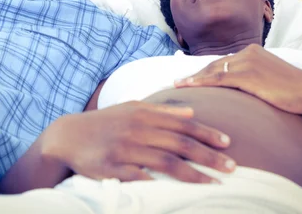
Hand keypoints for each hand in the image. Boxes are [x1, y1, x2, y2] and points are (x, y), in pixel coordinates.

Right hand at [42, 101, 234, 183]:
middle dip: (209, 155)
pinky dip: (161, 185)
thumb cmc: (104, 122)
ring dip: (194, 174)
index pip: (182, 123)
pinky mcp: (114, 168)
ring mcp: (125, 149)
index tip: (228, 142)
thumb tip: (191, 112)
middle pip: (180, 143)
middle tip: (233, 167)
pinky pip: (142, 178)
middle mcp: (137, 129)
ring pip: (166, 162)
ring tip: (214, 183)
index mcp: (143, 113)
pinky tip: (179, 194)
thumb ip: (161, 110)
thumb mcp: (131, 108)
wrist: (68, 136)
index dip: (207, 132)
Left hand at [174, 44, 301, 114]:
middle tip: (176, 82)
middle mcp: (247, 53)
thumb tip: (242, 87)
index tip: (190, 77)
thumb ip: (254, 78)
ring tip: (177, 86)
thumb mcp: (270, 78)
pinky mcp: (248, 75)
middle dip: (195, 74)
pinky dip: (200, 82)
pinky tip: (188, 87)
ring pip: (213, 71)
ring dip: (193, 79)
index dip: (205, 71)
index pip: (223, 62)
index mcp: (252, 51)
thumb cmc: (294, 90)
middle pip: (214, 65)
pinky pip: (218, 79)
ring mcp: (247, 63)